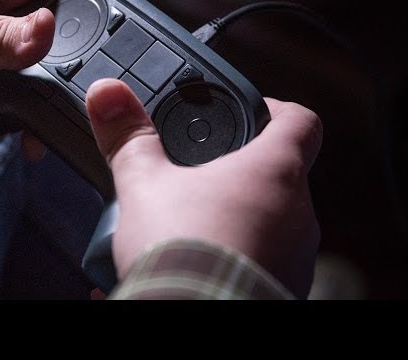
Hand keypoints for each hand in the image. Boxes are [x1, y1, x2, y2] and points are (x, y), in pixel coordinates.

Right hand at [85, 79, 322, 298]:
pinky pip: (262, 259)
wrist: (197, 313)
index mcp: (273, 172)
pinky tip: (196, 261)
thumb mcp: (143, 184)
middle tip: (198, 179)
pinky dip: (234, 254)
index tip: (246, 112)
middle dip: (238, 173)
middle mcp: (298, 213)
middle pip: (278, 175)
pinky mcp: (283, 287)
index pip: (300, 121)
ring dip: (236, 217)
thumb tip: (107, 94)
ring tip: (190, 227)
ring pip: (271, 221)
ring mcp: (296, 256)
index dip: (274, 109)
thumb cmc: (184, 252)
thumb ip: (128, 136)